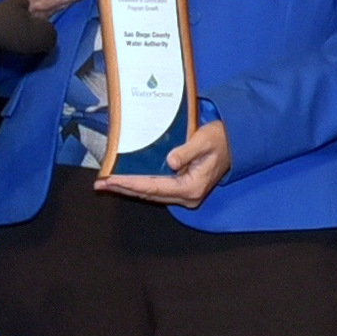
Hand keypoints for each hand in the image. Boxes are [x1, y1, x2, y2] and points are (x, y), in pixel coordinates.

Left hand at [99, 116, 231, 206]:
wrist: (236, 144)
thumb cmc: (221, 139)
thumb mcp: (205, 140)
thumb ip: (187, 151)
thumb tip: (170, 161)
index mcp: (192, 187)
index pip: (155, 187)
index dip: (132, 183)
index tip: (112, 179)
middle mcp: (187, 196)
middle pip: (149, 194)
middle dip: (123, 188)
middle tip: (100, 184)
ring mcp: (185, 194)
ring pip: (150, 194)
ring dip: (128, 189)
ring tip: (106, 184)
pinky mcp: (182, 189)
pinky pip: (156, 189)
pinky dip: (139, 186)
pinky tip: (126, 182)